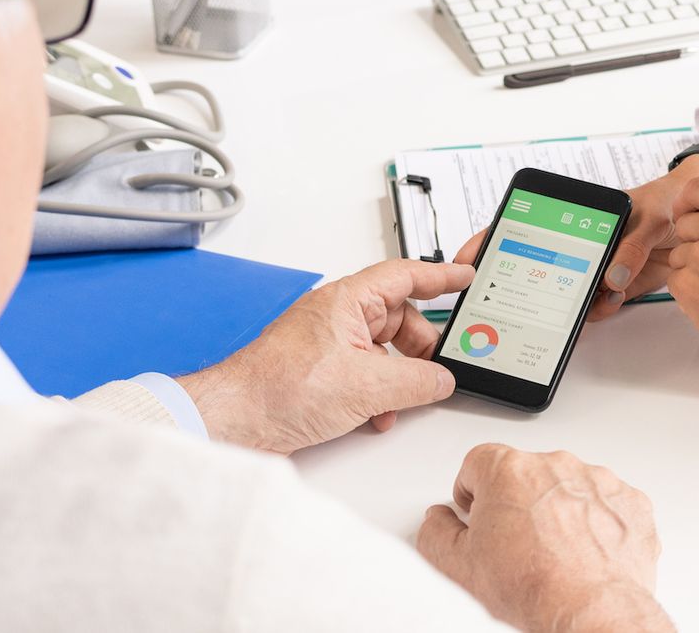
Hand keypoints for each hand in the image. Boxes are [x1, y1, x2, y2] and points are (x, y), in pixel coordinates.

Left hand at [178, 259, 473, 453]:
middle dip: (421, 346)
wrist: (233, 421)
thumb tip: (442, 380)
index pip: (404, 276)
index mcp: (347, 301)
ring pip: (382, 350)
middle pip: (398, 318)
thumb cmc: (277, 389)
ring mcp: (327, 345)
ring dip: (398, 376)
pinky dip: (377, 393)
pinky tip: (376, 414)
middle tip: (439, 366)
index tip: (465, 276)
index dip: (440, 276)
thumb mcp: (366, 385)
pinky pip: (363, 373)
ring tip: (404, 398)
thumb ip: (416, 381)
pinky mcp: (319, 373)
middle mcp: (336, 317)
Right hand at [417, 444, 671, 632]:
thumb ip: (437, 532)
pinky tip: (585, 554)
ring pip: (568, 486)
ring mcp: (598, 481)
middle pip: (526, 473)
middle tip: (515, 544)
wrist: (590, 610)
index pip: (478, 462)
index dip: (472, 489)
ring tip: (554, 554)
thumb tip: (438, 520)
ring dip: (559, 509)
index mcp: (510, 470)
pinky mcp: (630, 501)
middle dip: (517, 501)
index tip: (475, 510)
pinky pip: (607, 503)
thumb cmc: (533, 587)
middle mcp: (556, 465)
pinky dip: (598, 523)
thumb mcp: (459, 566)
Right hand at [452, 155, 698, 322]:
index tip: (467, 260)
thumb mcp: (653, 214)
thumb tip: (612, 277)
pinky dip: (597, 312)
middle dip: (522, 284)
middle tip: (507, 301)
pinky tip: (603, 310)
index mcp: (575, 216)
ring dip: (566, 303)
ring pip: (567, 290)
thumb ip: (634, 244)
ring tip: (576, 309)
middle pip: (536, 264)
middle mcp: (579, 242)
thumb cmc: (670, 199)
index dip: (489, 242)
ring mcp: (597, 265)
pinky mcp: (619, 285)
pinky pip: (598, 304)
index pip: (522, 224)